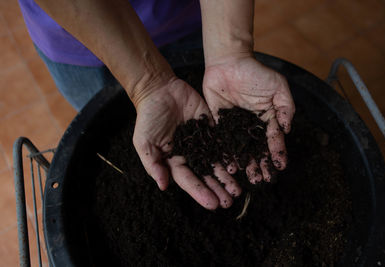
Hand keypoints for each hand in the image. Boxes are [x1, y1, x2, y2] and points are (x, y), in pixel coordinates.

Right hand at [133, 77, 240, 209]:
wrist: (160, 90)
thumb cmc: (148, 117)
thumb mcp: (144, 142)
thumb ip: (153, 164)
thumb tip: (163, 186)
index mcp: (174, 161)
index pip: (189, 180)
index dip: (201, 192)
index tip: (213, 205)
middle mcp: (191, 155)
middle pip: (206, 176)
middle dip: (218, 189)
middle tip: (230, 202)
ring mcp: (202, 142)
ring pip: (217, 162)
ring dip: (227, 177)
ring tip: (238, 190)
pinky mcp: (211, 129)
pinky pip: (223, 143)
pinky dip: (231, 154)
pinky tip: (240, 165)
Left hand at [203, 55, 294, 182]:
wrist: (228, 62)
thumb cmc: (256, 72)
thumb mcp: (278, 86)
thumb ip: (286, 107)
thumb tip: (287, 130)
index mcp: (267, 119)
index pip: (273, 139)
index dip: (277, 153)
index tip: (280, 166)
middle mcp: (252, 126)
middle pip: (257, 149)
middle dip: (261, 165)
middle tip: (263, 180)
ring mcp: (235, 126)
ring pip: (241, 149)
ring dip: (246, 164)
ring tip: (249, 178)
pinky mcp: (219, 124)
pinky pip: (223, 141)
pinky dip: (227, 154)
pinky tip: (230, 166)